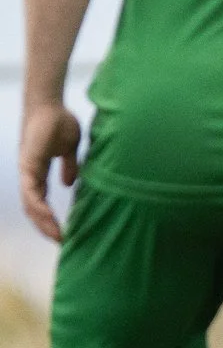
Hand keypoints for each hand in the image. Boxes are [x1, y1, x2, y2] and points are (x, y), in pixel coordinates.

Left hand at [18, 104, 81, 241]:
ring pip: (30, 204)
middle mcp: (29, 176)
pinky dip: (38, 205)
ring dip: (43, 222)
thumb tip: (69, 183)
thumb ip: (69, 166)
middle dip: (46, 227)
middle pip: (33, 209)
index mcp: (37, 174)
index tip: (64, 233)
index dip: (48, 219)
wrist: (49, 106)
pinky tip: (49, 216)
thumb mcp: (69, 149)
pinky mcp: (28, 165)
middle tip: (61, 241)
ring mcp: (26, 171)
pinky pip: (31, 191)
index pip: (39, 202)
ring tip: (58, 235)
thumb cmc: (59, 123)